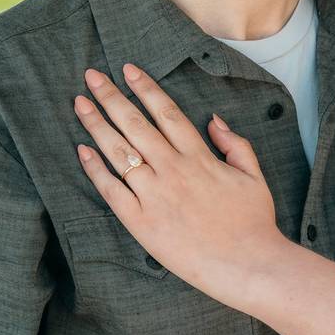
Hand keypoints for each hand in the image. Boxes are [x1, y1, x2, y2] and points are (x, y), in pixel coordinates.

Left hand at [73, 63, 289, 309]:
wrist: (246, 264)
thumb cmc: (254, 222)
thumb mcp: (253, 176)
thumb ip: (235, 144)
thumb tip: (214, 120)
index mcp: (200, 157)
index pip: (167, 113)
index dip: (146, 89)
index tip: (128, 70)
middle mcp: (173, 170)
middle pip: (136, 125)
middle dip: (111, 97)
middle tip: (92, 76)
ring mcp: (154, 195)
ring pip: (119, 152)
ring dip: (97, 125)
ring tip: (80, 104)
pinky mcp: (141, 221)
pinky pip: (112, 190)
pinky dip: (95, 169)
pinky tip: (82, 150)